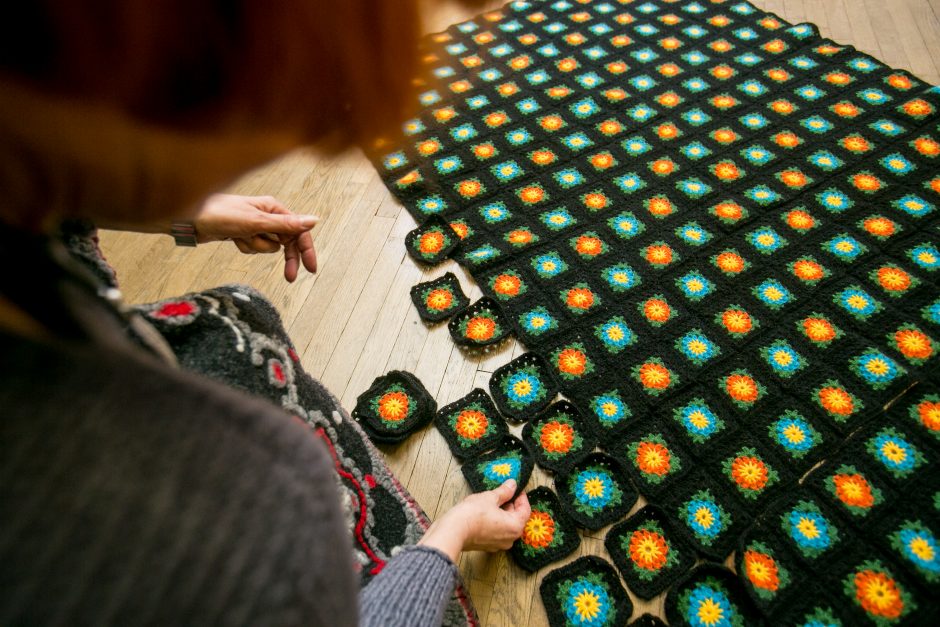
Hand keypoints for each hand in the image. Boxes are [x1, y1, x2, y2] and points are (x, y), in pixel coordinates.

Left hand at [194, 194, 317, 281]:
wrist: (189, 219)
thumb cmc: (219, 213)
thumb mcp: (256, 221)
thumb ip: (285, 224)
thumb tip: (313, 221)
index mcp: (273, 208)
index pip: (298, 231)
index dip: (306, 249)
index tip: (311, 268)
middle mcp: (266, 215)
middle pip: (286, 242)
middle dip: (286, 258)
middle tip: (289, 277)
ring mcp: (254, 226)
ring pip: (268, 247)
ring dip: (256, 247)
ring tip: (241, 238)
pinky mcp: (243, 234)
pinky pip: (253, 248)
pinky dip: (245, 247)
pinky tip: (234, 239)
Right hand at [418, 480, 530, 562]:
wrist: (453, 530)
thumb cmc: (472, 514)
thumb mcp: (490, 497)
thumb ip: (504, 491)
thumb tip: (512, 485)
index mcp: (515, 527)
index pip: (525, 510)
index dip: (521, 497)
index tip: (516, 488)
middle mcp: (510, 539)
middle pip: (517, 518)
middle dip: (512, 504)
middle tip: (505, 492)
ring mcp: (498, 544)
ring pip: (506, 526)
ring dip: (503, 513)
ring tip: (494, 500)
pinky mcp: (487, 545)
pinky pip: (497, 531)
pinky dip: (495, 521)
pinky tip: (486, 511)